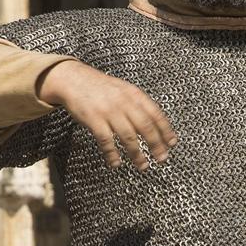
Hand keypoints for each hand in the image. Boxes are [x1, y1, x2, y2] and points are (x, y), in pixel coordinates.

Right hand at [37, 60, 176, 169]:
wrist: (73, 79)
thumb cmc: (100, 88)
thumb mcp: (123, 89)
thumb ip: (138, 104)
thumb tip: (155, 124)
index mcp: (133, 94)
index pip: (155, 113)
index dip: (166, 130)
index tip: (172, 144)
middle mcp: (124, 102)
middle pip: (145, 127)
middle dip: (156, 145)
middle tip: (162, 159)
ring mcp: (108, 111)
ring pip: (128, 136)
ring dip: (137, 154)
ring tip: (143, 165)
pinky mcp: (94, 119)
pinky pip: (106, 141)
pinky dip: (112, 154)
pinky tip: (116, 163)